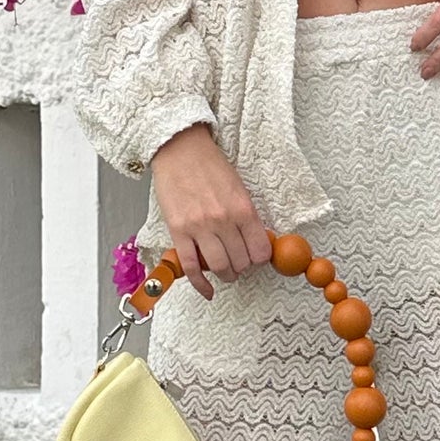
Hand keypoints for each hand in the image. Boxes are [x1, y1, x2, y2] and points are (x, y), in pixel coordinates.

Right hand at [147, 125, 270, 296]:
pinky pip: (191, 267)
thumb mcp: (238, 187)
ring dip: (225, 275)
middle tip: (239, 263)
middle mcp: (224, 221)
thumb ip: (246, 215)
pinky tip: (207, 291)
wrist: (179, 149)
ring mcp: (200, 228)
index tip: (255, 257)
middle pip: (241, 262)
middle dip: (242, 267)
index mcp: (243, 208)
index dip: (260, 258)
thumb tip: (254, 241)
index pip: (261, 250)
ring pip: (219, 267)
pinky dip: (201, 284)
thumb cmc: (209, 165)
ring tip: (226, 272)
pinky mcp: (178, 232)